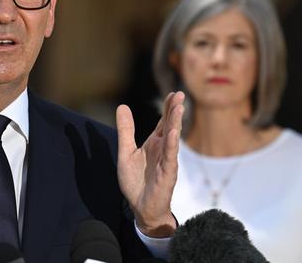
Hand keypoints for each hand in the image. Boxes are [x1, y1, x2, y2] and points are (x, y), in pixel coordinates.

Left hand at [116, 91, 183, 237]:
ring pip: (172, 137)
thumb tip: (122, 106)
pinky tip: (172, 132)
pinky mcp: (167, 173)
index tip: (171, 93)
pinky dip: (171, 144)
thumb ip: (125, 130)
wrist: (141, 208)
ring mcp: (167, 160)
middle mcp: (162, 149)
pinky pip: (170, 156)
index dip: (167, 108)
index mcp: (154, 143)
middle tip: (179, 94)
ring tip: (179, 107)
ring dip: (175, 122)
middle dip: (174, 110)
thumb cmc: (136, 181)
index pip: (162, 121)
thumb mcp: (126, 152)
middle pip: (169, 125)